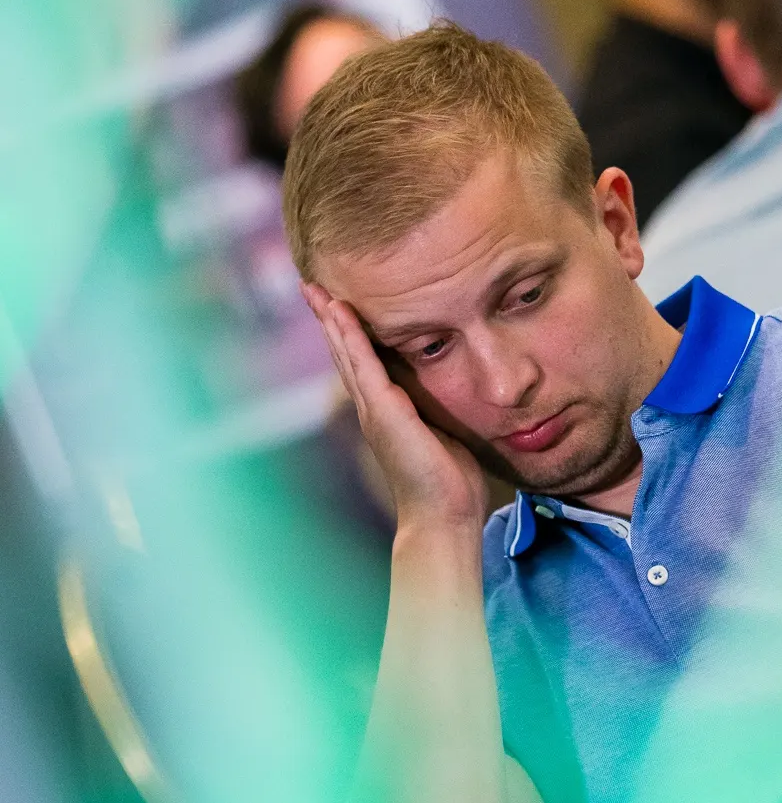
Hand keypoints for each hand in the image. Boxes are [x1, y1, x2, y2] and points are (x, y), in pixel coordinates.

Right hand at [303, 283, 487, 533]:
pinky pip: (363, 364)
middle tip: (312, 286)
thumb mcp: (442, 434)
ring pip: (346, 354)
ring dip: (331, 320)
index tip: (337, 302)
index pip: (363, 362)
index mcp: (387, 411)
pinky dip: (350, 336)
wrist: (443, 516)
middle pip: (344, 353)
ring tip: (316, 290)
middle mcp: (373, 408)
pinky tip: (339, 312)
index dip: (348, 333)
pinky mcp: (384, 411)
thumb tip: (446, 399)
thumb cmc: (448, 483)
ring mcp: (374, 410)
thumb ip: (435, 413)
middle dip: (329, 319)